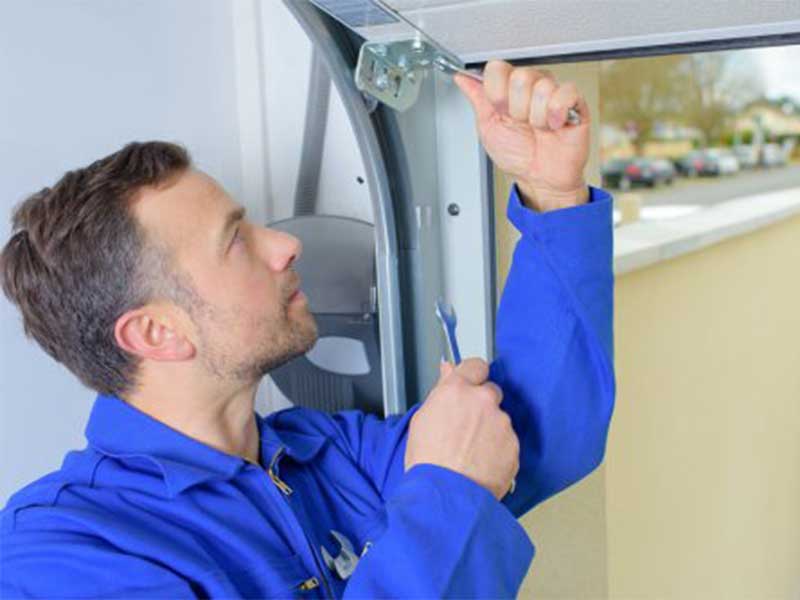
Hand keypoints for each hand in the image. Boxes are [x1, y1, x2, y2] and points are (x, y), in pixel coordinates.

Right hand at [404, 358, 519, 500]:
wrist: (446, 495)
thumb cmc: (428, 461)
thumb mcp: (423, 419)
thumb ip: (441, 391)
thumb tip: (448, 370)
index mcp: (457, 390)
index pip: (476, 365)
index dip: (473, 375)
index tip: (471, 385)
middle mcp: (483, 401)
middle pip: (491, 392)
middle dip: (482, 405)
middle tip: (467, 427)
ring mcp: (501, 423)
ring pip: (499, 419)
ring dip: (490, 429)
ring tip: (471, 452)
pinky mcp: (513, 445)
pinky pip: (508, 441)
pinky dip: (498, 450)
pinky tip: (482, 463)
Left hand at [454, 60, 590, 211]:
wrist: (539, 178)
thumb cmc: (517, 156)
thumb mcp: (488, 128)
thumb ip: (477, 99)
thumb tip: (462, 78)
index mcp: (508, 89)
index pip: (497, 68)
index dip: (496, 93)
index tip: (500, 112)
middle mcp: (530, 86)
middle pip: (520, 76)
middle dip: (517, 109)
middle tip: (522, 124)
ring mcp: (552, 92)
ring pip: (541, 87)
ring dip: (536, 118)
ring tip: (539, 128)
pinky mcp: (574, 101)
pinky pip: (565, 93)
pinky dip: (556, 114)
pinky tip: (554, 126)